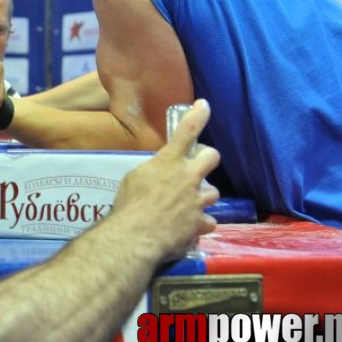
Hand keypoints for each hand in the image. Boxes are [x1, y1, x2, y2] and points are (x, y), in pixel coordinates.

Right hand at [113, 99, 220, 262]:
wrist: (136, 237)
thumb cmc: (128, 205)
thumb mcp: (134, 178)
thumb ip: (152, 171)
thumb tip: (158, 173)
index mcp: (169, 162)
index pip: (186, 131)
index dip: (198, 115)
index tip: (204, 105)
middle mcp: (188, 177)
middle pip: (212, 156)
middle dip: (207, 158)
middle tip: (197, 167)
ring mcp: (197, 201)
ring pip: (213, 192)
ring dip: (202, 197)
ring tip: (188, 205)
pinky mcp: (200, 223)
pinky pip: (208, 221)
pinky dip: (199, 224)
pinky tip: (188, 228)